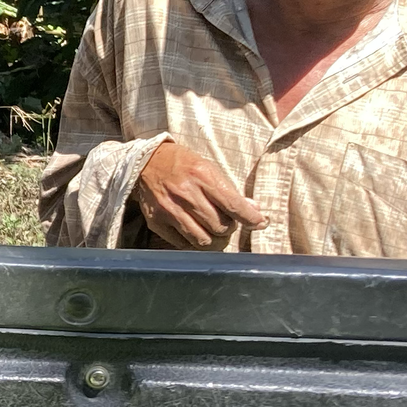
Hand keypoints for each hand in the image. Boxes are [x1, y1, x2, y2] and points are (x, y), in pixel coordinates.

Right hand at [133, 139, 264, 248]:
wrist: (146, 162)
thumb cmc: (182, 164)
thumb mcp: (209, 169)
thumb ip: (230, 191)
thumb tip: (254, 210)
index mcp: (202, 176)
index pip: (233, 205)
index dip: (251, 219)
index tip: (260, 223)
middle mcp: (186, 194)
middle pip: (220, 226)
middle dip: (229, 229)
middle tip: (228, 224)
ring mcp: (169, 209)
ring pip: (203, 239)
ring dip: (214, 239)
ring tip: (215, 232)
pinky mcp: (157, 221)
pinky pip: (183, 243)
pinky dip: (194, 242)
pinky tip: (197, 233)